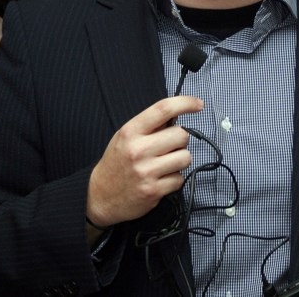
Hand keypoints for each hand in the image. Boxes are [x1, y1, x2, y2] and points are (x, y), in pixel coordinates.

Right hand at [86, 95, 203, 227]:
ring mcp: (147, 171)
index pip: (163, 109)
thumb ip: (149, 126)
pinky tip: (160, 179)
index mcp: (131, 131)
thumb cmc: (116, 163)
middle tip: (167, 147)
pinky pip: (180, 178)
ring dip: (179, 160)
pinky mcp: (154, 191)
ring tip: (164, 164)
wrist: (99, 196)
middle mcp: (139, 150)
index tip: (198, 104)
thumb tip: (176, 115)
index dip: (185, 103)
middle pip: (181, 135)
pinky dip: (174, 178)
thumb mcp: (125, 137)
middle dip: (179, 140)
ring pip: (185, 157)